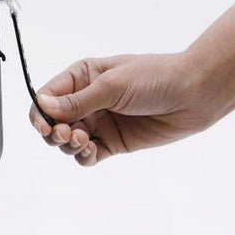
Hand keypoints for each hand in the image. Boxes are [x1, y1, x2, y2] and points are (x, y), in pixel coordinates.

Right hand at [29, 53, 211, 165]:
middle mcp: (85, 101)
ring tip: (84, 141)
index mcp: (80, 78)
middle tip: (66, 134)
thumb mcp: (111, 85)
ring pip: (67, 142)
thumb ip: (77, 101)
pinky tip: (92, 150)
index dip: (41, 114)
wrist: (194, 94)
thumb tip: (43, 107)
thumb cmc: (154, 78)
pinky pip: (87, 155)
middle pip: (52, 123)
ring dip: (69, 145)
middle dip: (53, 132)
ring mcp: (98, 123)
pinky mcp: (111, 142)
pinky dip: (83, 156)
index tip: (45, 126)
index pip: (46, 97)